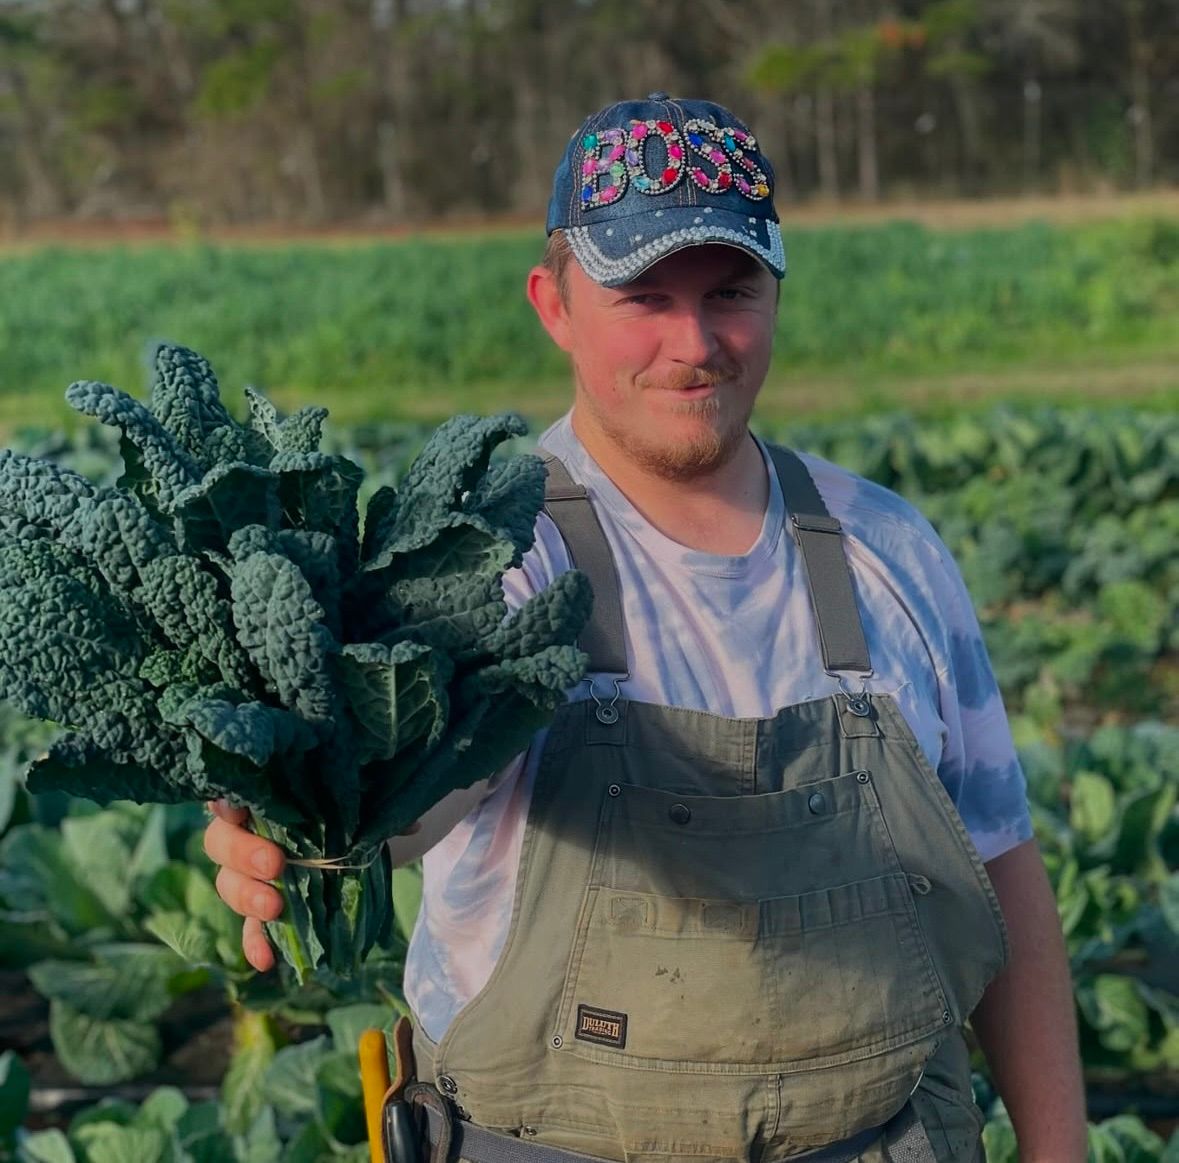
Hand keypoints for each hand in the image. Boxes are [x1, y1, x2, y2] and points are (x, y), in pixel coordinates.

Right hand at [202, 801, 424, 972]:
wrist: (358, 835)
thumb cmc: (349, 805)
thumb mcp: (361, 798)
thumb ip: (376, 804)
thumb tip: (410, 827)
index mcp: (267, 797)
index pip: (232, 794)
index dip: (228, 803)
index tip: (239, 811)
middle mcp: (249, 833)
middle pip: (221, 842)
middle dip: (243, 854)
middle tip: (275, 865)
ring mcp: (251, 874)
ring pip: (229, 884)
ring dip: (247, 898)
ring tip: (275, 909)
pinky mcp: (263, 907)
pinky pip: (249, 927)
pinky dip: (255, 942)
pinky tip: (266, 960)